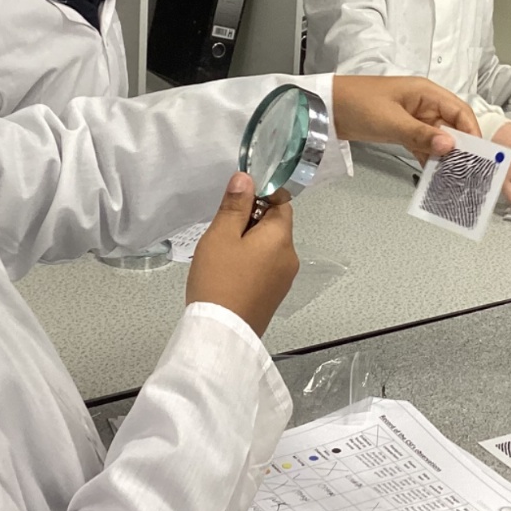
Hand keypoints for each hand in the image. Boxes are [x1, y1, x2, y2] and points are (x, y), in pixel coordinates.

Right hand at [185, 173, 299, 336]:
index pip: (281, 201)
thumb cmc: (219, 279)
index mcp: (281, 238)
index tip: (234, 202)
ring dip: (248, 241)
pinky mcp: (273, 295)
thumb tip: (247, 178)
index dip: (260, 194)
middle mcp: (290, 257)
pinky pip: (265, 267)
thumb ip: (235, 205)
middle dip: (250, 220)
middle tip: (221, 228)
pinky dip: (250, 261)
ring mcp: (284, 279)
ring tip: (221, 251)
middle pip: (275, 225)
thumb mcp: (221, 235)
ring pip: (268, 247)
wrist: (221, 333)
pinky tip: (228, 270)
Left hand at [331, 75, 479, 162]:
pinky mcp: (401, 129)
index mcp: (425, 92)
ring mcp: (412, 117)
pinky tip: (435, 174)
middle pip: (451, 125)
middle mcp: (423, 103)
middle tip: (470, 170)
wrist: (326, 108)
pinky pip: (422, 144)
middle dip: (461, 146)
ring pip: (437, 137)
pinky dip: (428, 157)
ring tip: (456, 177)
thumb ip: (421, 135)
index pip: (459, 110)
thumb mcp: (391, 121)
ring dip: (444, 154)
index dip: (472, 131)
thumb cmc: (358, 105)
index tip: (480, 154)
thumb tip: (450, 146)